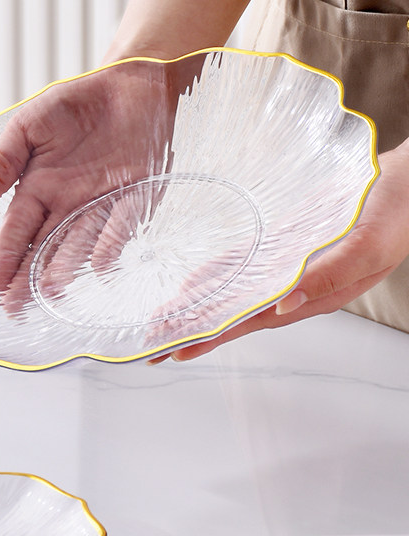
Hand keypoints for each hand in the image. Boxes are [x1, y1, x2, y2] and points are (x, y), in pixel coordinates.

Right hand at [0, 59, 183, 308]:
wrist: (131, 84)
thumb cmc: (76, 103)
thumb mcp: (28, 124)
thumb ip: (4, 159)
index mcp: (38, 189)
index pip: (16, 233)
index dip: (5, 261)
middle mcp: (67, 205)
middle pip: (43, 249)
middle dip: (28, 280)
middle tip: (16, 310)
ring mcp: (100, 205)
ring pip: (78, 245)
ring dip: (65, 270)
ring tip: (51, 295)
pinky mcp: (136, 199)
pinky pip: (121, 227)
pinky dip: (110, 246)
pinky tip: (99, 269)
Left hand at [152, 142, 408, 361]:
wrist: (405, 186)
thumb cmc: (393, 216)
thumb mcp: (366, 249)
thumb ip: (326, 279)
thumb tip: (281, 307)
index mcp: (309, 299)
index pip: (248, 323)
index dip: (212, 336)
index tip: (178, 349)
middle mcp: (290, 290)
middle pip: (231, 314)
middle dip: (191, 330)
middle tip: (152, 344)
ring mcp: (282, 269)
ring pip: (231, 293)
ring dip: (197, 306)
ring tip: (160, 321)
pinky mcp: (279, 247)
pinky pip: (240, 265)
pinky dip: (214, 276)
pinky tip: (191, 284)